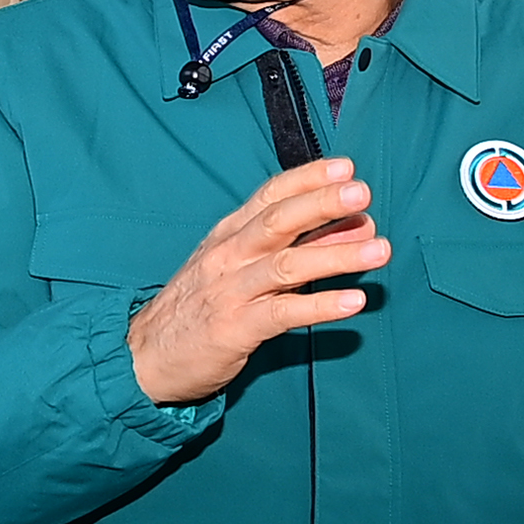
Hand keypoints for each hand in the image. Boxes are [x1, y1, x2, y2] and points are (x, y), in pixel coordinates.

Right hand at [128, 158, 387, 404]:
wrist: (144, 356)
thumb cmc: (200, 308)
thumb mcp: (238, 269)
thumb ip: (293, 248)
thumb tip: (352, 229)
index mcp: (229, 235)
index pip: (270, 195)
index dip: (308, 179)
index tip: (346, 166)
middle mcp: (229, 256)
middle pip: (279, 221)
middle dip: (323, 204)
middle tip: (362, 192)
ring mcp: (230, 291)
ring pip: (287, 265)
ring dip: (336, 255)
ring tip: (379, 249)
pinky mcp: (235, 329)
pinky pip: (284, 314)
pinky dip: (321, 306)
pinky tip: (354, 302)